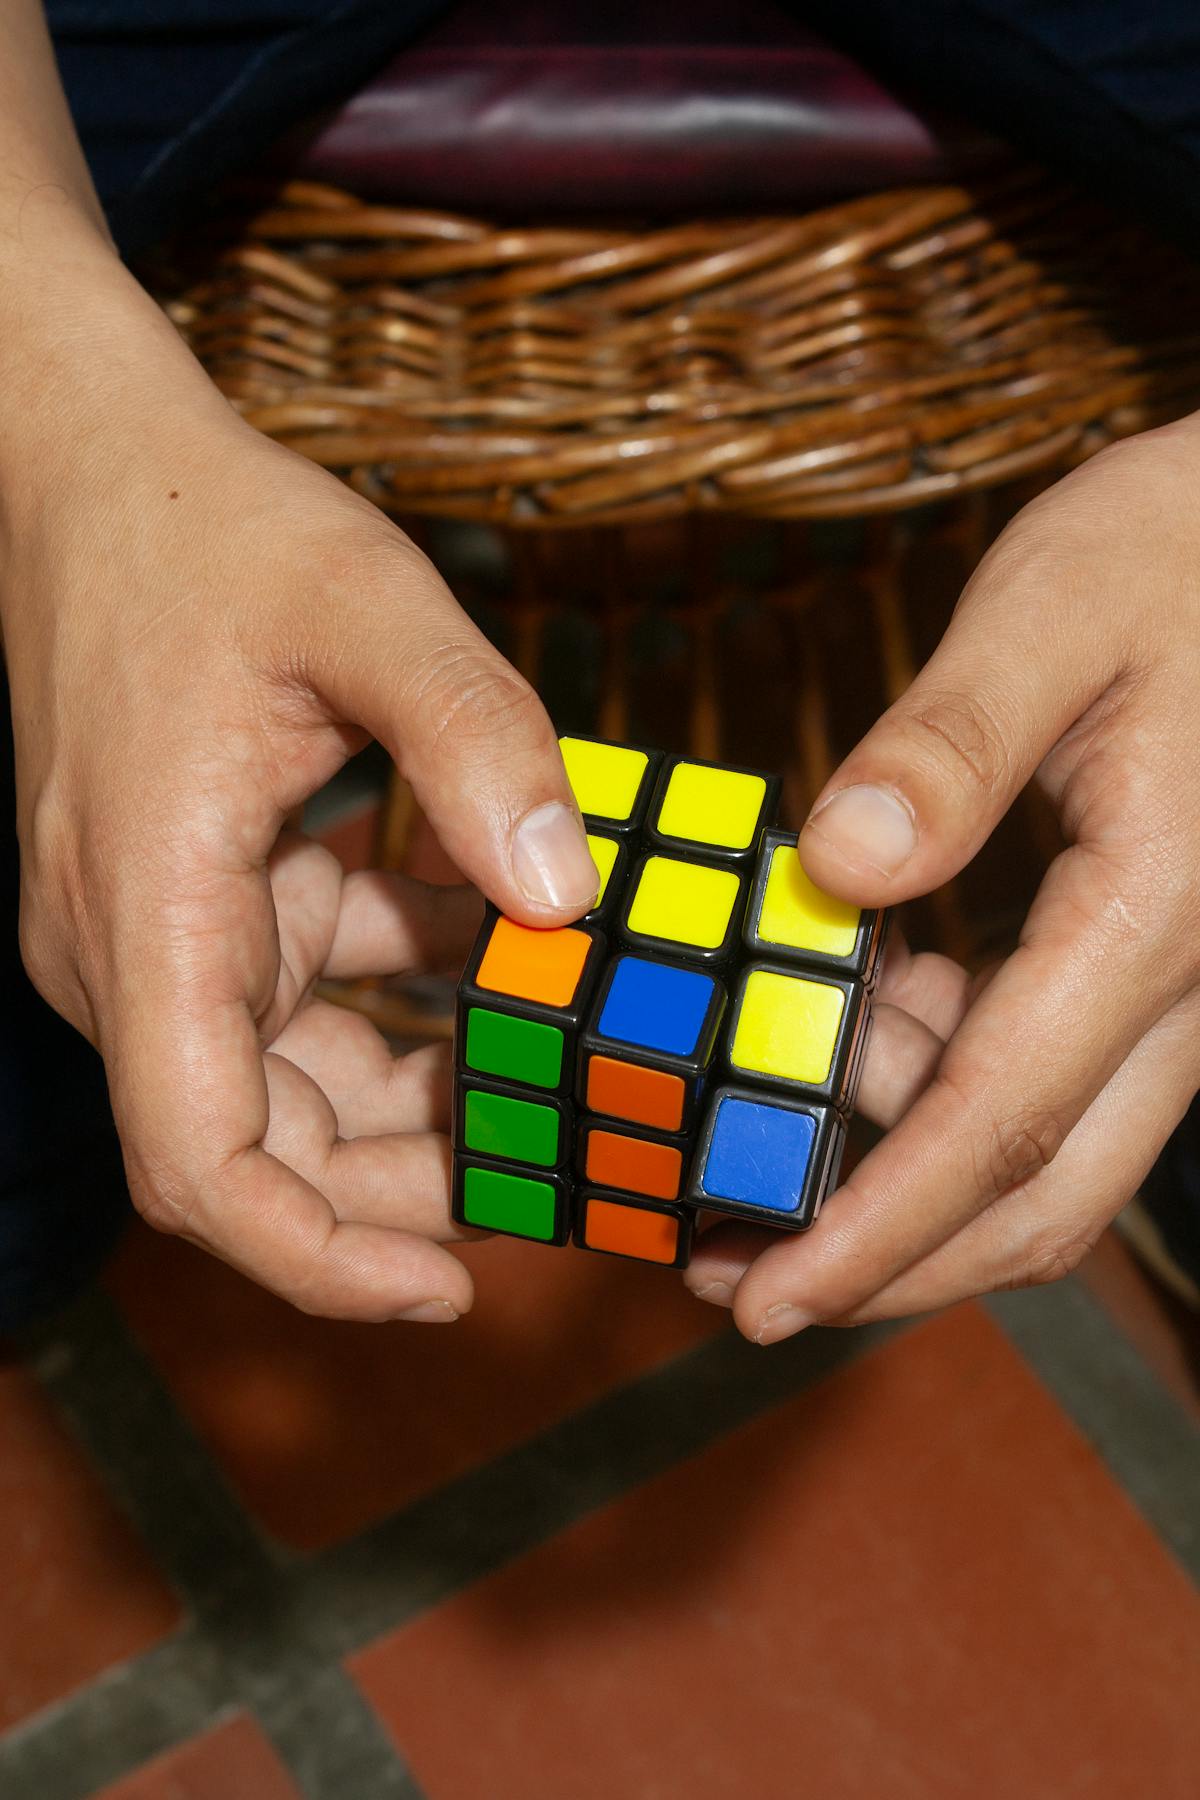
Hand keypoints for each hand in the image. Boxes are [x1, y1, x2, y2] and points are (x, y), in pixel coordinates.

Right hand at [1, 246, 597, 1321]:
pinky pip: (300, 995)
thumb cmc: (206, 530)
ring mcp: (157, 933)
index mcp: (148, 913)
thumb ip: (473, 741)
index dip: (315, 1259)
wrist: (90, 466)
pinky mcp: (193, 897)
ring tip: (552, 1076)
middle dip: (402, 1185)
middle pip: (261, 1147)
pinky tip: (497, 945)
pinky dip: (398, 998)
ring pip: (287, 1082)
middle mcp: (131, 953)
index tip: (445, 1286)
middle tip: (557, 1168)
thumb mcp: (364, 605)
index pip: (201, 1164)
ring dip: (414, 1095)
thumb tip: (569, 895)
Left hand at [686, 420, 1199, 1339]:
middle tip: (732, 1281)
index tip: (770, 1296)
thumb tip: (839, 867)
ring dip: (907, 1184)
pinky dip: (942, 1095)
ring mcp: (1171, 978)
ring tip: (755, 1162)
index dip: (884, 1227)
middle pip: (1042, 1189)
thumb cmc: (1172, 549)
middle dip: (890, 1259)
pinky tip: (854, 1039)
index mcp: (1154, 913)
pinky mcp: (1144, 953)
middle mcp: (1180, 979)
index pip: (1005, 1120)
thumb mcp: (1051, 610)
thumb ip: (949, 742)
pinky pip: (1048, 1071)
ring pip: (1048, 1149)